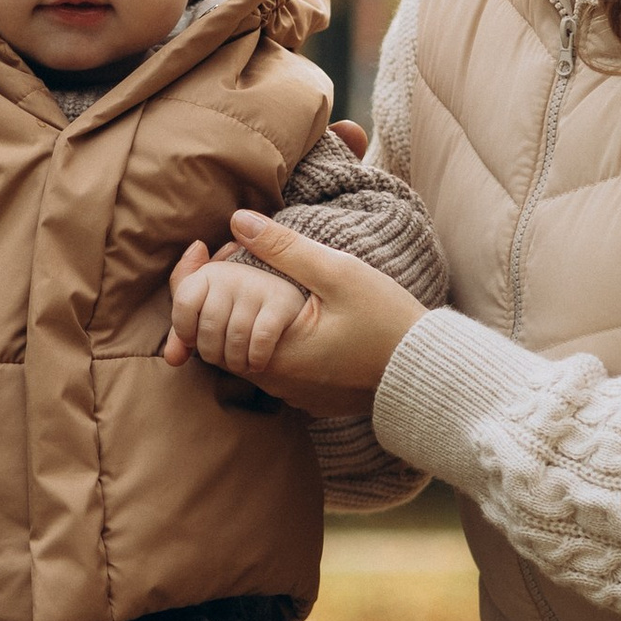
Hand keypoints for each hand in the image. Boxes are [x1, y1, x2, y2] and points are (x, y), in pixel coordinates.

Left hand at [163, 209, 429, 419]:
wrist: (426, 372)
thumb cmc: (387, 320)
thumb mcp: (338, 273)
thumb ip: (284, 247)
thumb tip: (236, 220)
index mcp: (273, 353)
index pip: (205, 324)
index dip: (194, 285)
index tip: (201, 252)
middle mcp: (274, 380)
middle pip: (218, 342)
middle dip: (215, 302)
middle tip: (226, 261)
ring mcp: (290, 394)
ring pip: (241, 356)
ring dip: (239, 322)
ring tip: (252, 282)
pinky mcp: (307, 399)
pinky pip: (270, 369)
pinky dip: (262, 342)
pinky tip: (282, 316)